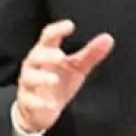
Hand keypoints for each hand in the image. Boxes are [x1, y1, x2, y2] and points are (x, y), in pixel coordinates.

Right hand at [13, 19, 114, 133]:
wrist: (40, 110)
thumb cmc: (59, 81)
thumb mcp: (76, 67)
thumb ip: (90, 54)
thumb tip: (108, 38)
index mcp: (46, 52)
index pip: (48, 36)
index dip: (58, 29)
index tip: (70, 25)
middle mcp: (34, 65)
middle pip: (36, 56)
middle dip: (47, 56)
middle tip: (61, 56)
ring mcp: (28, 84)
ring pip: (29, 77)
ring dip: (41, 78)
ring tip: (54, 79)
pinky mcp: (27, 102)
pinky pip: (28, 101)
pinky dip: (37, 102)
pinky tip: (49, 104)